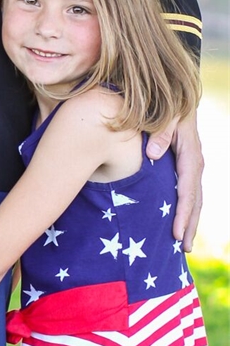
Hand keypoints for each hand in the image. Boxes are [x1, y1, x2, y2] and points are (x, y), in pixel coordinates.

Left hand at [148, 111, 203, 251]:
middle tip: (184, 249)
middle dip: (191, 225)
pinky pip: (188, 192)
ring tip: (184, 245)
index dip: (183, 213)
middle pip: (195, 200)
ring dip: (190, 221)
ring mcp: (192, 166)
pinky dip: (186, 209)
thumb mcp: (166, 114)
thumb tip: (151, 156)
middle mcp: (195, 164)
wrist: (178, 96)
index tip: (177, 233)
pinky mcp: (186, 166)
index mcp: (190, 155)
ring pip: (195, 199)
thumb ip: (160, 133)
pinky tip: (179, 223)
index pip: (188, 190)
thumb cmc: (168, 104)